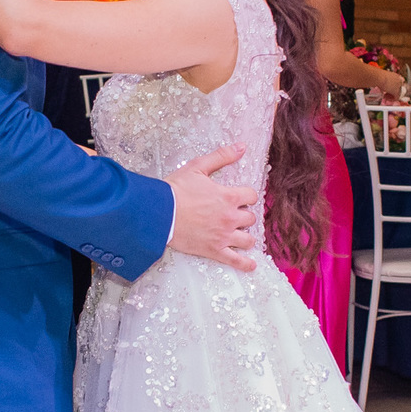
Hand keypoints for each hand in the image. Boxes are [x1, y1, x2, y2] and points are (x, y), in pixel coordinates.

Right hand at [167, 144, 258, 271]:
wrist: (159, 213)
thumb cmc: (176, 190)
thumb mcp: (198, 167)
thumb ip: (222, 156)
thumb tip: (242, 146)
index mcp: (229, 197)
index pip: (251, 196)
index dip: (246, 196)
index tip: (239, 197)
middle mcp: (231, 217)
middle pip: (250, 218)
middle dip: (244, 215)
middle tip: (233, 215)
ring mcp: (224, 235)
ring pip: (247, 239)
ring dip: (246, 236)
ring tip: (240, 234)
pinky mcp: (214, 250)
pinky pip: (235, 260)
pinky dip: (245, 264)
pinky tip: (251, 265)